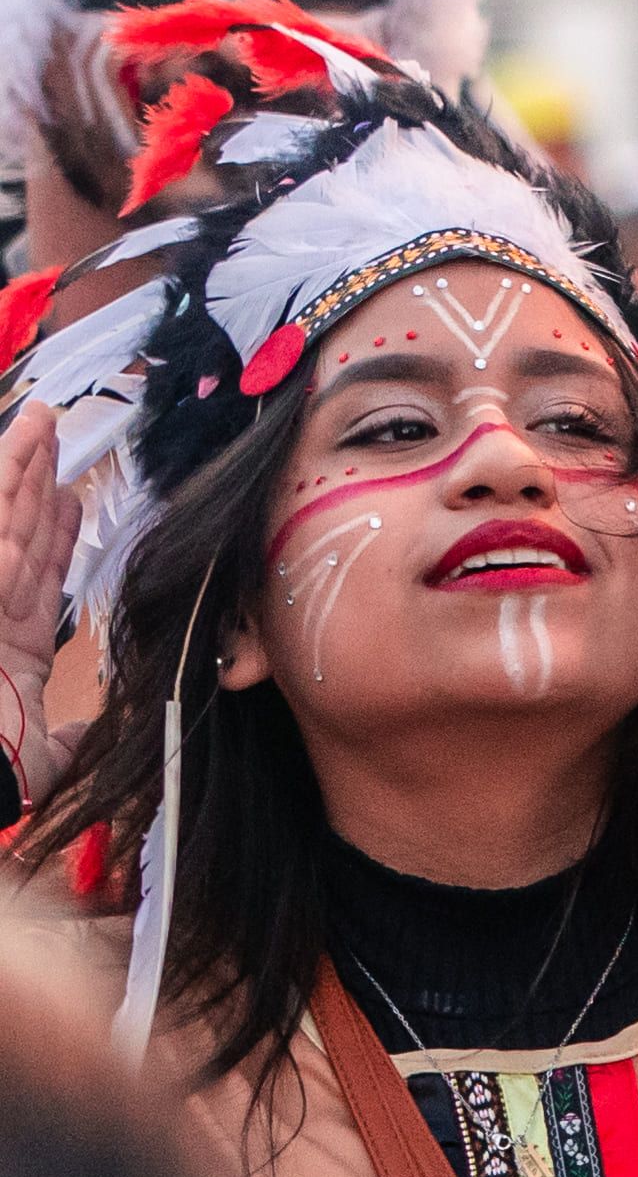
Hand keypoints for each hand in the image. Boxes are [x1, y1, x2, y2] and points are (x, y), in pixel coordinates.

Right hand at [0, 397, 66, 752]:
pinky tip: (25, 445)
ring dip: (18, 466)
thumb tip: (89, 735)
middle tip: (52, 434)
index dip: (50, 533)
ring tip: (39, 419)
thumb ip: (69, 738)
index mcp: (6, 646)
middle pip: (14, 532)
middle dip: (31, 483)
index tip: (67, 498)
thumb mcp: (46, 757)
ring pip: (1, 517)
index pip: (35, 574)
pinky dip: (7, 486)